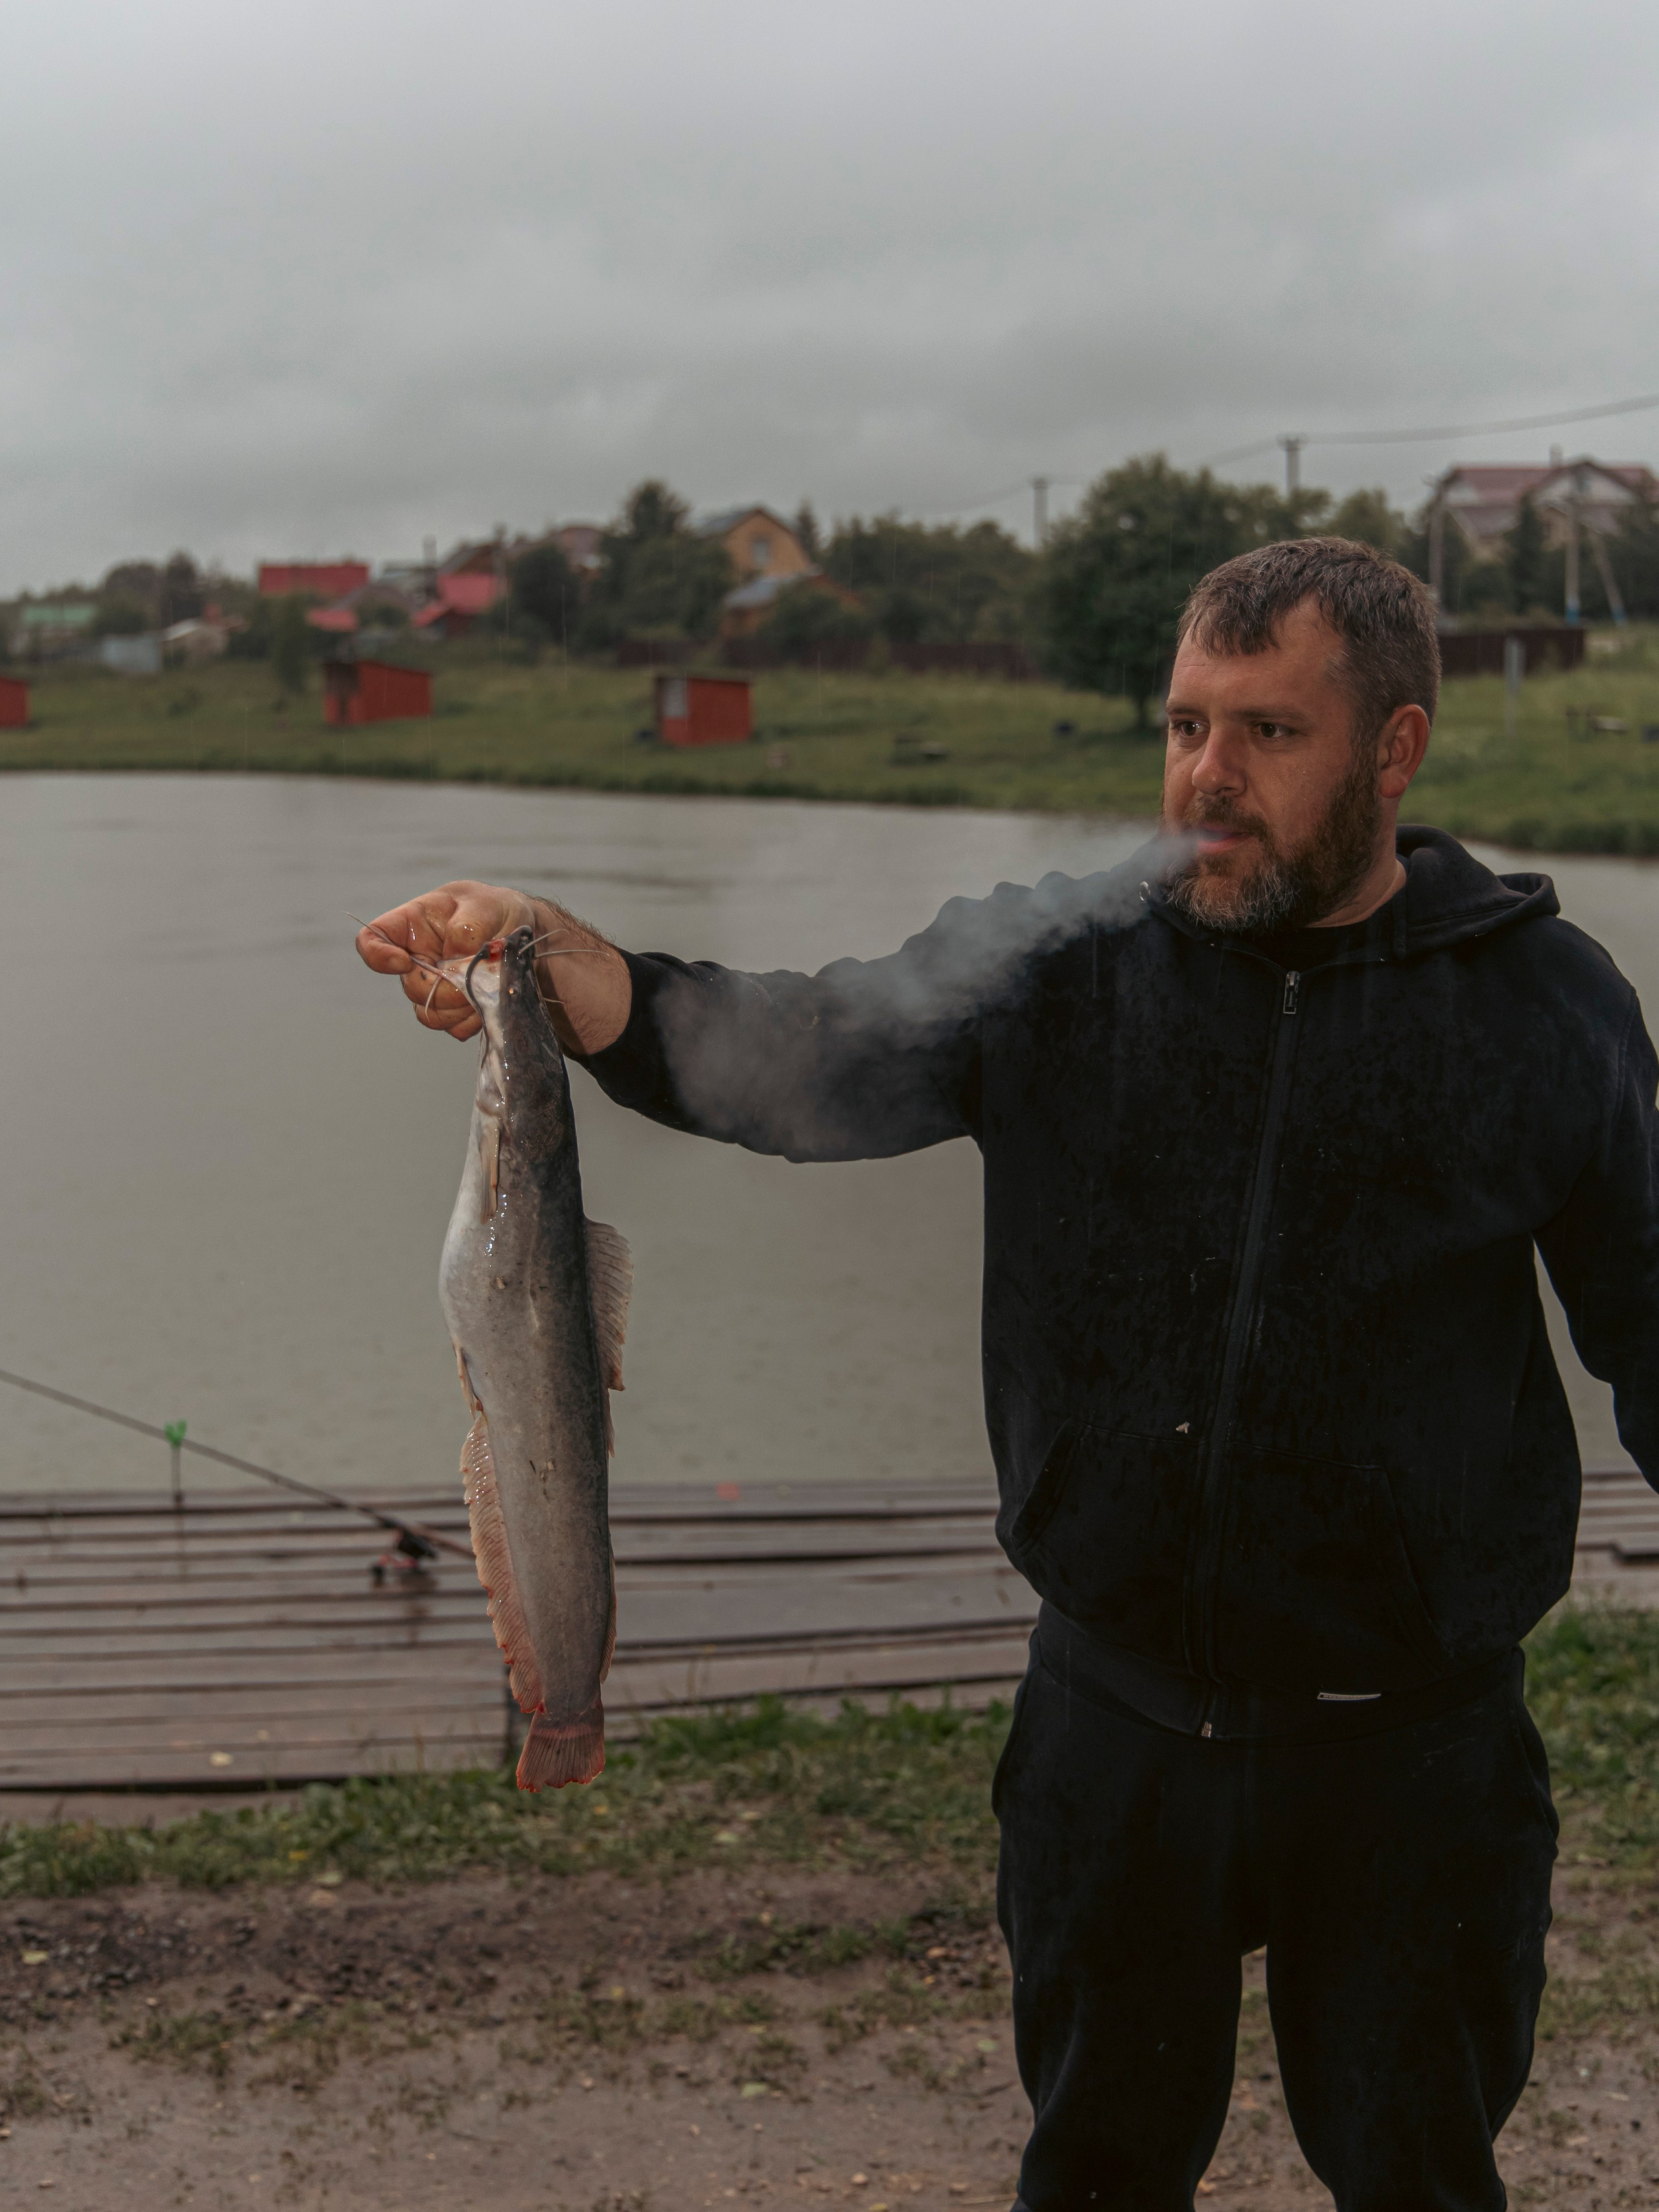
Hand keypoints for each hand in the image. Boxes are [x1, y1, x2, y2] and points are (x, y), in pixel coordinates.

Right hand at [355, 880, 631, 1052]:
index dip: (378, 957)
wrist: (526, 938)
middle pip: (410, 988)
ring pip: (429, 1014)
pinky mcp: (453, 1011)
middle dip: (445, 986)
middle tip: (477, 971)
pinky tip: (491, 1000)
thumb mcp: (487, 905)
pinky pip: (452, 1028)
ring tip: (489, 985)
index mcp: (413, 926)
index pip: (371, 941)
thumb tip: (454, 955)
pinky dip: (474, 1019)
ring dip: (462, 1006)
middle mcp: (416, 959)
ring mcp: (434, 988)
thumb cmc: (499, 912)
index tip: (405, 962)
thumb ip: (467, 927)